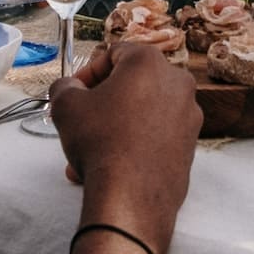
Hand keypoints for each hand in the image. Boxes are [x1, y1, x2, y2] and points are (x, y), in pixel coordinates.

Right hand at [50, 43, 202, 253]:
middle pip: (131, 84)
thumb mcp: (66, 106)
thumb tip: (69, 88)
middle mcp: (177, 84)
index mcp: (150, 62)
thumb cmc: (100, 142)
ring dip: (113, 128)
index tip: (73, 93)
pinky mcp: (190, 147)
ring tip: (85, 154)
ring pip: (141, 114)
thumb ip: (64, 86)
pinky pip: (154, 137)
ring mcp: (188, 117)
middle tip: (80, 121)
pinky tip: (107, 167)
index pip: (114, 53)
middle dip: (101, 103)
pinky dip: (133, 145)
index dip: (87, 72)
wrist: (131, 199)